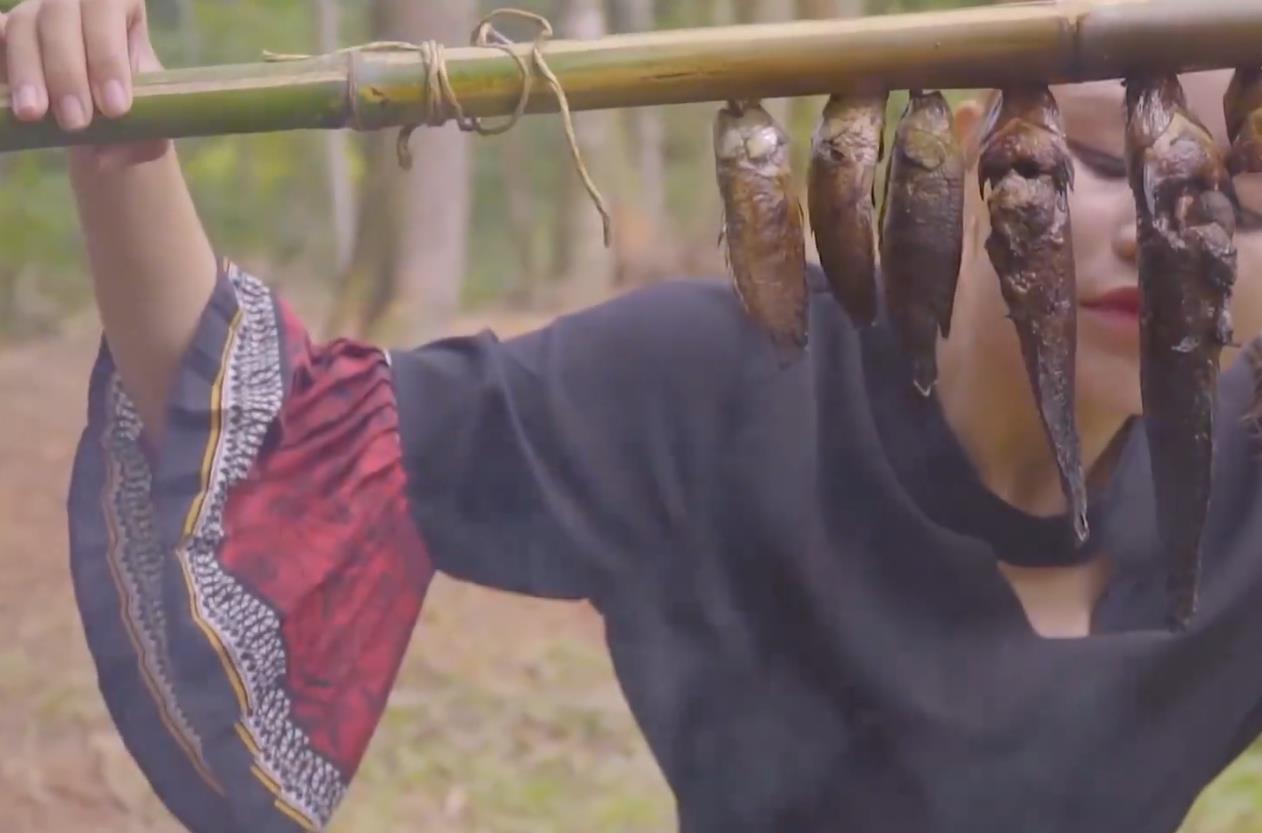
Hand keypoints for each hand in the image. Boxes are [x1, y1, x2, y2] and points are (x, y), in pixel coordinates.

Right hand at [1, 0, 167, 170]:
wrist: (102, 131)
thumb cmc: (130, 119)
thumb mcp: (149, 126)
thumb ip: (144, 133)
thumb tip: (109, 150)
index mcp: (119, 6)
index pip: (109, 5)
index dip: (108, 52)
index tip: (115, 108)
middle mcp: (74, 2)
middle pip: (61, 10)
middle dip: (67, 69)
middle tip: (76, 122)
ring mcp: (35, 15)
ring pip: (23, 25)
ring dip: (27, 71)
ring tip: (34, 116)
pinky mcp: (7, 37)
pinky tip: (2, 89)